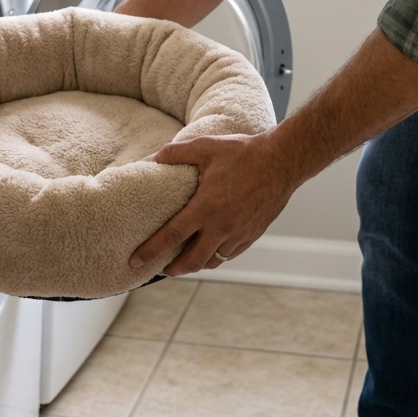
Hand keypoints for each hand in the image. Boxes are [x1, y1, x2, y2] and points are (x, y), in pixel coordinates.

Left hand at [130, 131, 294, 276]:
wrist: (282, 161)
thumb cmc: (243, 153)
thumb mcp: (206, 147)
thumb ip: (176, 153)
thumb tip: (153, 159)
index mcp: (206, 208)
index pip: (172, 236)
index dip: (151, 250)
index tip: (135, 261)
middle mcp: (222, 227)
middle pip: (192, 261)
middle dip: (173, 269)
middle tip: (161, 268)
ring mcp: (239, 234)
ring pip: (213, 260)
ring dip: (196, 263)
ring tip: (184, 259)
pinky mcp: (252, 234)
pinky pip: (230, 254)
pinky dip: (216, 255)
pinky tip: (211, 247)